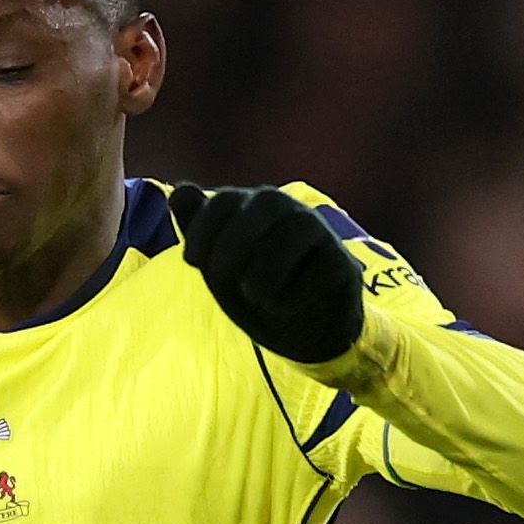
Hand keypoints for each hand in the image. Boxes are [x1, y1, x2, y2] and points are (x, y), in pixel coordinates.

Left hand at [168, 184, 370, 366]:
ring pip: (301, 227)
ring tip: (254, 296)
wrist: (301, 333)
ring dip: (267, 266)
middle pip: (268, 200)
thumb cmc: (257, 292)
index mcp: (255, 211)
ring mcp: (322, 237)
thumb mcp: (219, 268)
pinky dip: (297, 290)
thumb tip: (180, 190)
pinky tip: (281, 309)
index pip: (227, 199)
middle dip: (235, 240)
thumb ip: (199, 230)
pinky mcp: (344, 268)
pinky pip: (326, 266)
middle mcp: (291, 214)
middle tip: (218, 278)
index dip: (203, 226)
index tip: (191, 261)